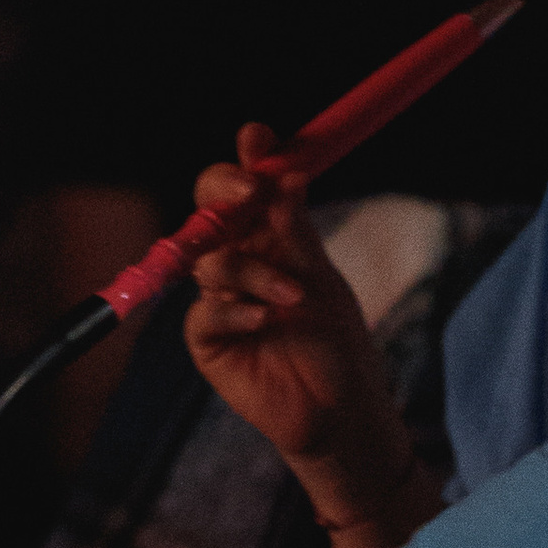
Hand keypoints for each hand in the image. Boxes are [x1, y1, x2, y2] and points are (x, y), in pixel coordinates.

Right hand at [183, 127, 412, 524]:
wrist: (340, 410)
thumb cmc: (336, 343)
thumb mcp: (323, 279)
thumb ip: (298, 232)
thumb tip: (286, 177)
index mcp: (267, 239)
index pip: (246, 187)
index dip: (248, 158)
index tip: (258, 137)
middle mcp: (237, 261)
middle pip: (210, 209)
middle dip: (225, 190)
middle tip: (251, 188)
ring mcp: (219, 298)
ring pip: (212, 262)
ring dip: (254, 272)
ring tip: (294, 297)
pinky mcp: (208, 339)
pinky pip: (207, 312)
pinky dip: (238, 310)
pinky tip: (268, 320)